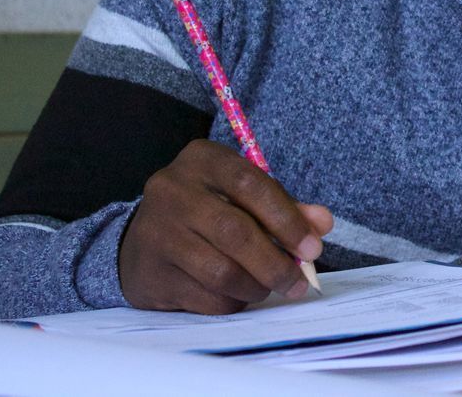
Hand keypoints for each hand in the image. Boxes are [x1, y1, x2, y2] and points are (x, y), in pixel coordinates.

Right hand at [119, 139, 333, 313]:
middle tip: (298, 282)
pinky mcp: (151, 273)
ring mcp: (157, 232)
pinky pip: (204, 297)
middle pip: (235, 232)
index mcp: (203, 160)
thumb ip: (283, 206)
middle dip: (276, 263)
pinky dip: (232, 302)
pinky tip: (239, 295)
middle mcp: (173, 190)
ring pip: (221, 271)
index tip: (312, 246)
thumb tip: (322, 224)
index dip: (287, 218)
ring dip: (256, 286)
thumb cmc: (206, 210)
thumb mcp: (240, 194)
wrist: (140, 239)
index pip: (252, 184)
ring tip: (268, 288)